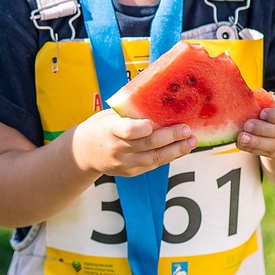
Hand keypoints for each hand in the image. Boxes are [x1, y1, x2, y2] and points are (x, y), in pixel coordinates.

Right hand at [71, 109, 197, 177]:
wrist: (83, 153)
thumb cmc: (100, 127)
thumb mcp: (109, 116)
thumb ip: (130, 113)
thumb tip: (160, 102)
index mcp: (109, 130)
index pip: (128, 131)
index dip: (144, 128)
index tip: (156, 122)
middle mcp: (117, 149)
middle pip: (147, 144)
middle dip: (170, 137)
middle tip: (186, 129)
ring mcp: (124, 163)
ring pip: (154, 158)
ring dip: (176, 150)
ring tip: (191, 142)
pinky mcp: (131, 172)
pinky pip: (153, 165)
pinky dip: (169, 157)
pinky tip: (181, 149)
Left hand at [237, 95, 274, 160]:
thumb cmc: (273, 107)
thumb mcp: (271, 99)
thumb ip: (262, 100)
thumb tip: (245, 100)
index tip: (261, 114)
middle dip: (264, 129)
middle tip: (247, 126)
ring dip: (259, 143)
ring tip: (242, 138)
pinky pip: (273, 154)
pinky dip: (256, 150)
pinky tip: (243, 145)